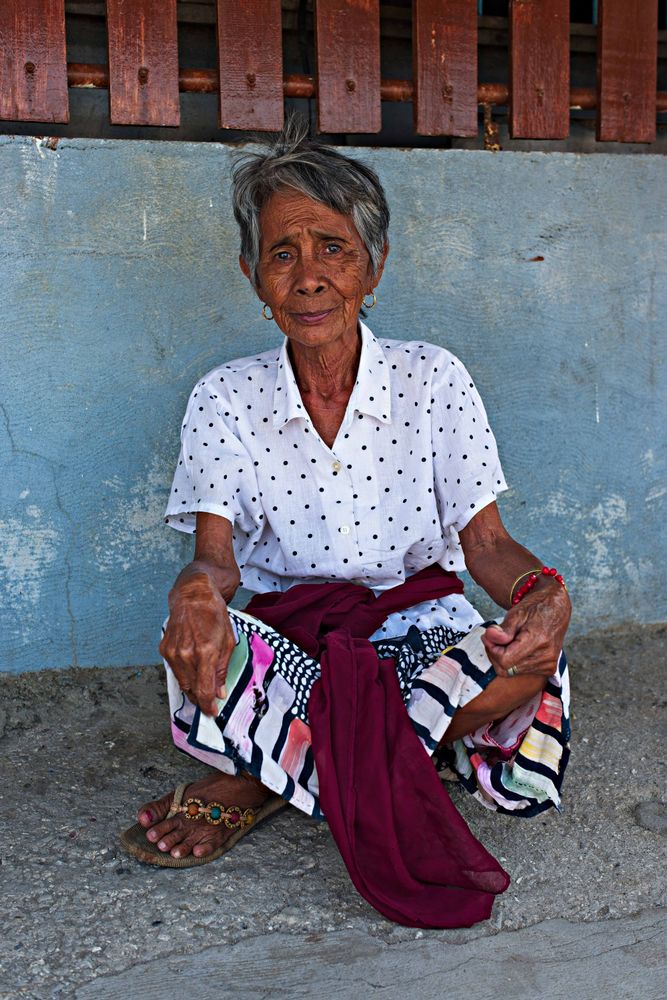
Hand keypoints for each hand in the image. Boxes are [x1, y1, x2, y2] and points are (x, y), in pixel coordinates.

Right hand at [158, 572, 235, 716]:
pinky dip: (185, 675)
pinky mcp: (164, 649)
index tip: (213, 712)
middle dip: (201, 699)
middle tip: (210, 702)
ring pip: (182, 682)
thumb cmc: (214, 614)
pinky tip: (193, 670)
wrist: (193, 595)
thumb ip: (222, 669)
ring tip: (203, 688)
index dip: (208, 705)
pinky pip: (175, 670)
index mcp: (205, 652)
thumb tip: (219, 692)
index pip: (204, 690)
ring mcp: (173, 652)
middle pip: (192, 689)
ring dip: (193, 688)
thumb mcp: (227, 641)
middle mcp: (186, 654)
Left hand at [482, 584, 570, 678]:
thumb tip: (489, 637)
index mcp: (538, 641)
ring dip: (503, 657)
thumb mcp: (516, 613)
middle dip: (495, 654)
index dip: (492, 649)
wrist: (556, 609)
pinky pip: (522, 671)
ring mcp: (548, 665)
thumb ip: (503, 629)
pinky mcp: (548, 669)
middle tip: (492, 638)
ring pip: (512, 672)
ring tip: (505, 640)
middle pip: (506, 668)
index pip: (505, 660)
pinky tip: (514, 648)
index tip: (488, 637)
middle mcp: (545, 657)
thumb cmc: (537, 608)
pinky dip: (513, 661)